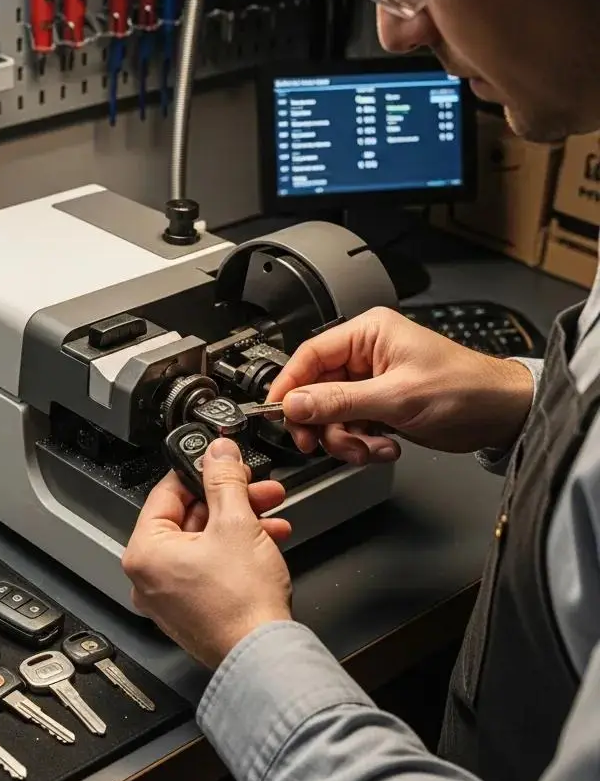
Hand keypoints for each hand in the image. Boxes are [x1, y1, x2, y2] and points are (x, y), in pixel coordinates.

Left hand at [122, 439, 292, 670]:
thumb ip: (224, 479)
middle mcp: (149, 577)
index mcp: (144, 552)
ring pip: (205, 541)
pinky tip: (268, 537)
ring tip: (269, 509)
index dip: (199, 471)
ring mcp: (171, 596)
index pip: (166, 493)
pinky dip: (237, 549)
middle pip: (189, 517)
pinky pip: (211, 566)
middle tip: (254, 485)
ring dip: (240, 521)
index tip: (220, 461)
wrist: (265, 656)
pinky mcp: (194, 609)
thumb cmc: (242, 604)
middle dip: (229, 498)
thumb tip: (217, 453)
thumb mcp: (236, 522)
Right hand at [266, 307, 535, 463]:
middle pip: (316, 390)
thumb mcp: (396, 397)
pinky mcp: (379, 406)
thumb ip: (339, 401)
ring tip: (371, 447)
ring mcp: (371, 382)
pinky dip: (361, 443)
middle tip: (322, 442)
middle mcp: (365, 355)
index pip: (309, 355)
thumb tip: (295, 402)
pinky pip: (350, 426)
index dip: (289, 385)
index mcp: (367, 334)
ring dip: (346, 438)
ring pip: (331, 414)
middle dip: (323, 422)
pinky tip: (384, 446)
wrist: (503, 415)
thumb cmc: (466, 389)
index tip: (277, 412)